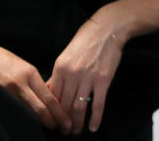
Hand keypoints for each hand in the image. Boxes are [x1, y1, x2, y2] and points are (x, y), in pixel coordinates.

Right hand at [0, 41, 71, 132]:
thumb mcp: (21, 65)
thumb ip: (33, 79)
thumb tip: (45, 95)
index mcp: (30, 73)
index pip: (49, 97)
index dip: (59, 112)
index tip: (66, 121)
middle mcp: (22, 83)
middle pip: (42, 108)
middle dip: (53, 121)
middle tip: (61, 130)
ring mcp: (9, 91)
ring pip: (28, 113)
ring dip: (39, 123)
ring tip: (49, 129)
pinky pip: (14, 111)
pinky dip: (22, 118)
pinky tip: (28, 124)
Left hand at [47, 16, 124, 133]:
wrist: (107, 28)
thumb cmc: (86, 39)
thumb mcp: (67, 54)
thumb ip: (59, 73)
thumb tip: (51, 89)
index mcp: (60, 67)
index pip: (52, 95)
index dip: (51, 111)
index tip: (52, 120)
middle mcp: (72, 74)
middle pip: (64, 104)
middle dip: (62, 121)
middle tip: (64, 131)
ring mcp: (88, 77)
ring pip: (78, 107)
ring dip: (77, 123)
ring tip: (76, 131)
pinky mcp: (103, 80)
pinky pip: (97, 104)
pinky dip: (95, 118)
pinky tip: (93, 127)